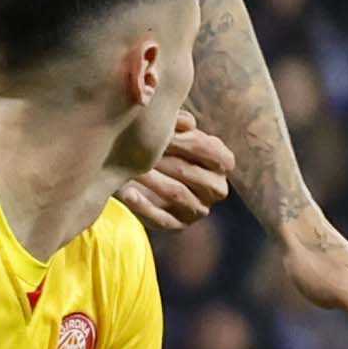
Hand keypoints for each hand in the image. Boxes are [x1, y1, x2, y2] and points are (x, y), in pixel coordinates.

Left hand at [116, 112, 233, 231]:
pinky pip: (161, 219)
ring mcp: (198, 210)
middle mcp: (215, 189)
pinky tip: (126, 193)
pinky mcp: (177, 225)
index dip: (189, 142)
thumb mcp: (176, 133)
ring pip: (177, 194)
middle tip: (138, 149)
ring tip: (131, 169)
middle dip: (165, 159)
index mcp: (221, 164)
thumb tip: (185, 123)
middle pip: (192, 173)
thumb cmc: (168, 148)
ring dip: (153, 180)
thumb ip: (181, 123)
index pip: (214, 153)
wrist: (150, 178)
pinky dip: (142, 206)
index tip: (165, 133)